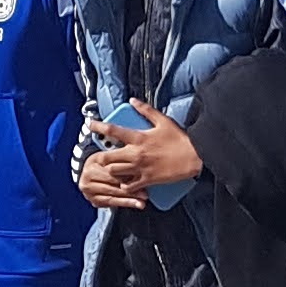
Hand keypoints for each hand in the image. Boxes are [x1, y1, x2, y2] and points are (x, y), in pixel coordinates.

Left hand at [79, 103, 200, 205]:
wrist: (195, 157)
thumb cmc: (180, 138)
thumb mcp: (163, 120)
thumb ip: (146, 110)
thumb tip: (132, 100)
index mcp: (139, 137)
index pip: (113, 130)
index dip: (99, 127)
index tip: (90, 125)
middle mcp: (136, 153)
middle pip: (108, 157)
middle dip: (102, 157)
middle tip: (104, 155)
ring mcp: (140, 168)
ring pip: (114, 172)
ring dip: (112, 170)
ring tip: (115, 169)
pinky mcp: (147, 180)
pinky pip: (128, 186)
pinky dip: (125, 185)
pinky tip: (126, 182)